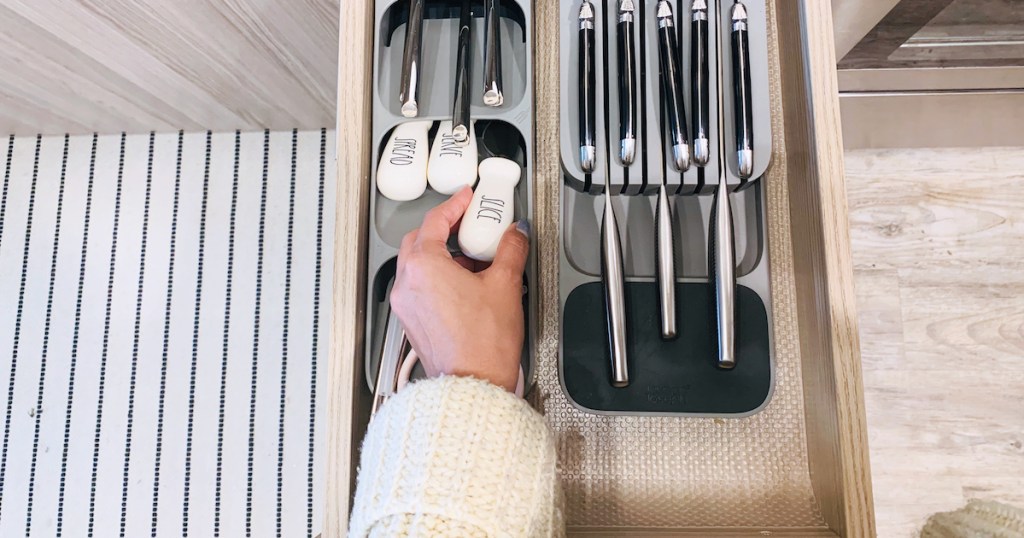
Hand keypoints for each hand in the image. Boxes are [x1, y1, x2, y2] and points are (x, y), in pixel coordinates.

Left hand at [390, 187, 529, 392]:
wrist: (473, 384)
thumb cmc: (482, 344)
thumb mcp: (505, 285)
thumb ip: (511, 250)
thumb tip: (516, 234)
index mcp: (424, 266)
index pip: (435, 221)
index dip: (454, 205)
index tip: (466, 199)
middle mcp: (408, 284)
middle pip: (419, 240)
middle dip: (444, 230)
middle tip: (469, 226)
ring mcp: (407, 305)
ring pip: (418, 265)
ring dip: (442, 256)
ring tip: (474, 260)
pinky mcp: (412, 322)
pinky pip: (420, 288)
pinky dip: (438, 278)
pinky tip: (465, 286)